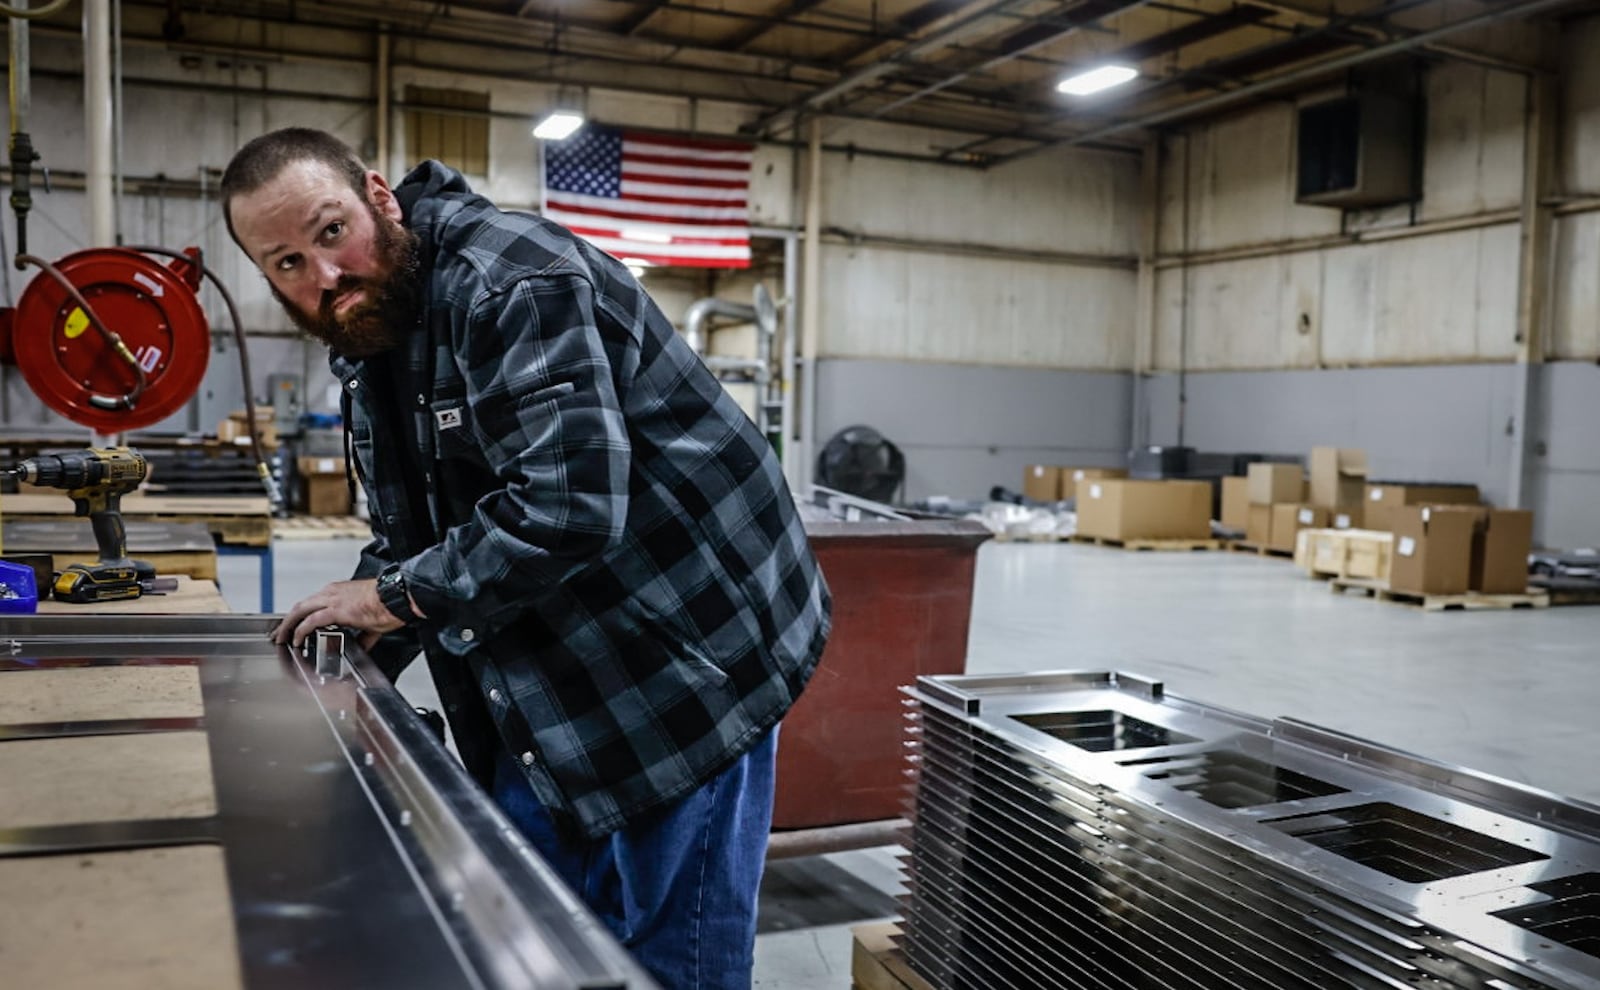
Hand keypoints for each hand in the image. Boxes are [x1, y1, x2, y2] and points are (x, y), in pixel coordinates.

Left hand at [271, 579, 402, 650]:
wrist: (396, 596)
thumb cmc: (387, 603)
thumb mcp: (371, 619)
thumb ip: (363, 634)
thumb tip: (362, 645)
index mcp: (339, 592)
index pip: (312, 602)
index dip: (300, 616)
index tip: (295, 626)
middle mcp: (331, 593)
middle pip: (300, 606)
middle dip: (287, 621)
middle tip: (280, 633)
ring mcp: (331, 600)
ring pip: (300, 611)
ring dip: (288, 626)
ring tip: (282, 638)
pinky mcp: (335, 611)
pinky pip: (310, 621)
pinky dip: (300, 631)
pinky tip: (297, 640)